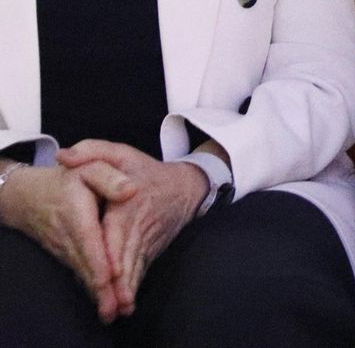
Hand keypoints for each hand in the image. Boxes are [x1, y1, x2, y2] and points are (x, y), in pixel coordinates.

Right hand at [0, 161, 132, 321]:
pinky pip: (80, 273)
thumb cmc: (66, 179)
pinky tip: (104, 301)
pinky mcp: (66, 256)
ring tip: (112, 312)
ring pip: (82, 274)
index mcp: (77, 213)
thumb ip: (109, 177)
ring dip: (97, 294)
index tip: (110, 277)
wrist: (27, 196)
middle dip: (101, 288)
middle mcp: (69, 237)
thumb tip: (131, 190)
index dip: (99, 260)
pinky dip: (91, 288)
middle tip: (115, 309)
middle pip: (86, 265)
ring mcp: (65, 249)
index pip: (89, 240)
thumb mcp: (88, 168)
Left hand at [56, 142, 207, 316]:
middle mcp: (139, 225)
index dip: (115, 249)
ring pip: (136, 266)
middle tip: (114, 300)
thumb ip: (92, 151)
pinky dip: (134, 286)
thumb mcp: (121, 153)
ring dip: (128, 287)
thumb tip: (63, 157)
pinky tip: (128, 302)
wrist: (187, 187)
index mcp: (129, 201)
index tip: (112, 269)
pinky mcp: (151, 250)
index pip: (119, 228)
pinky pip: (141, 269)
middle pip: (127, 254)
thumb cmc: (148, 171)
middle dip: (120, 279)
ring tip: (122, 307)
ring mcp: (147, 240)